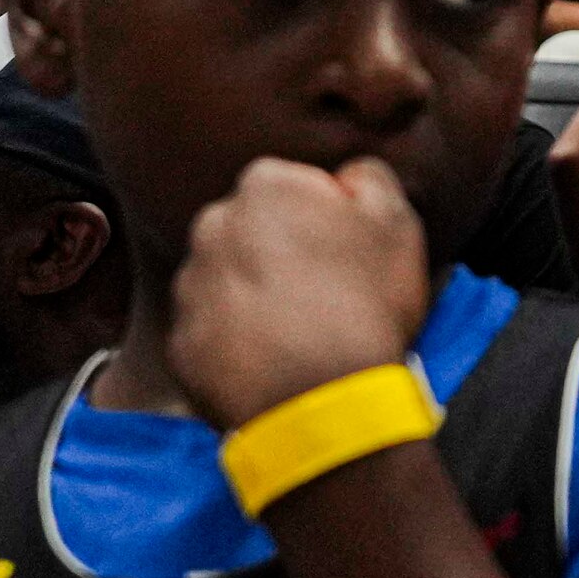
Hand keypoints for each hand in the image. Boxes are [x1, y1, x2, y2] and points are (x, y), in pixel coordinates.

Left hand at [167, 155, 428, 428]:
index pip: (293, 186)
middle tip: (326, 294)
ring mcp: (191, 286)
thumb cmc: (365, 306)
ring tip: (301, 333)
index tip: (348, 254)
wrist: (322, 403)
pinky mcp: (181, 342)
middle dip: (281, 252)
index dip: (325, 219)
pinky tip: (274, 360)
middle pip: (253, 229)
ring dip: (255, 295)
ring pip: (227, 279)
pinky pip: (211, 332)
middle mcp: (213, 226)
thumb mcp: (397, 221)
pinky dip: (236, 342)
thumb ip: (368, 176)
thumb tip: (347, 175)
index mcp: (264, 186)